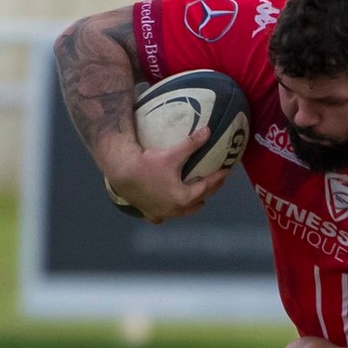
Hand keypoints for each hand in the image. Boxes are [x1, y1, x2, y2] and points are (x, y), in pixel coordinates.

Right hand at [100, 125, 228, 223]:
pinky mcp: (150, 214)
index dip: (218, 178)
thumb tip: (208, 131)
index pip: (207, 187)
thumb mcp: (172, 153)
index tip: (226, 171)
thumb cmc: (147, 164)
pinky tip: (169, 210)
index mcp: (184, 197)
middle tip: (216, 182)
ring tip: (198, 198)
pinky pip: (163, 216)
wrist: (121, 173)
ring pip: (183, 212)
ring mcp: (162, 214)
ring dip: (192, 204)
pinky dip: (169, 212)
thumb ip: (191, 143)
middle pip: (198, 201)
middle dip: (209, 192)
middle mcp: (175, 210)